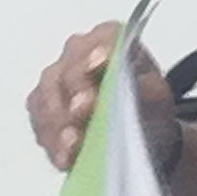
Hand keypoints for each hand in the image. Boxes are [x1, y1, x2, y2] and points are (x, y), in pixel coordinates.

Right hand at [24, 24, 181, 176]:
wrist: (137, 130)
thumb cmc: (146, 104)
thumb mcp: (156, 95)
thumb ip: (145, 87)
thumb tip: (135, 85)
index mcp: (107, 38)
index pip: (99, 41)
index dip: (96, 53)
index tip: (99, 64)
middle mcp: (76, 53)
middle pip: (67, 71)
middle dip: (74, 93)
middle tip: (81, 111)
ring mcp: (54, 79)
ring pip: (47, 98)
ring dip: (59, 123)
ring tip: (72, 144)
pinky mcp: (41, 108)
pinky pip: (39, 123)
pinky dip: (52, 141)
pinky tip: (64, 156)